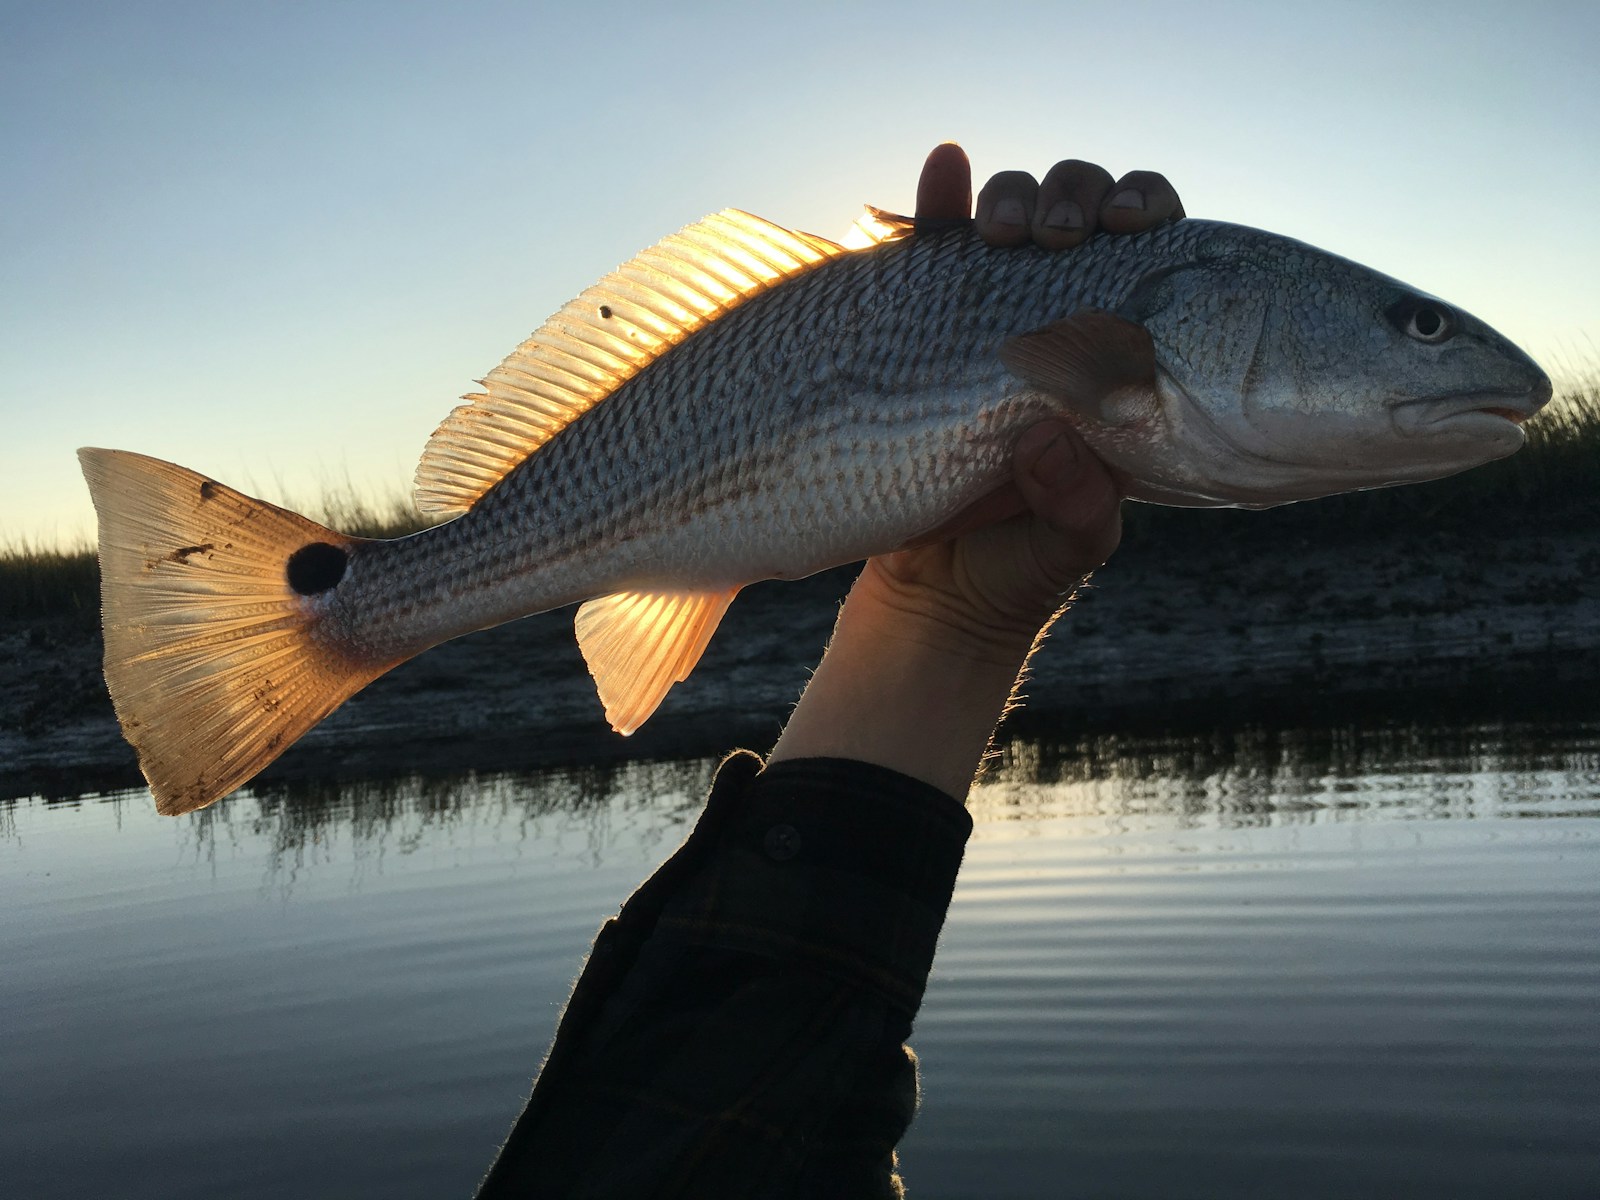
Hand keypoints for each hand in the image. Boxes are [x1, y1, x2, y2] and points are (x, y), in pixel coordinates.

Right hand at [864, 144, 1183, 653]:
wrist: (931, 604)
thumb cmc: (1020, 571)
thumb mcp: (1068, 544)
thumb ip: (1075, 502)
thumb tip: (1049, 437)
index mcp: (1119, 359)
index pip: (1150, 254)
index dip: (1143, 211)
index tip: (1126, 222)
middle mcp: (1058, 325)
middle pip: (1078, 218)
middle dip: (1073, 195)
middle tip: (1055, 230)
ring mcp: (986, 325)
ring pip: (1005, 226)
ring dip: (1006, 198)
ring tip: (995, 222)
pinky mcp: (918, 335)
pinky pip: (926, 262)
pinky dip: (932, 209)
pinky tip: (943, 170)